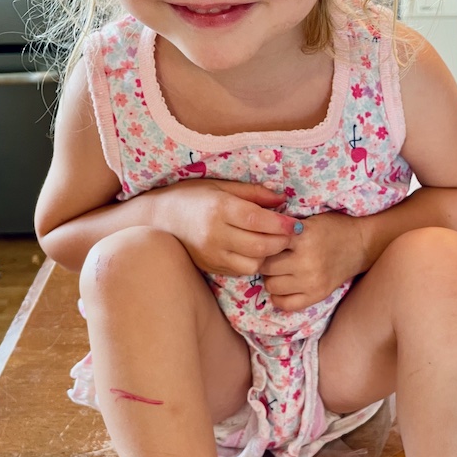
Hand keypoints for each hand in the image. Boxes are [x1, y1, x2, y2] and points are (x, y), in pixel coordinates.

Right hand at [151, 180, 297, 276]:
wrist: (160, 218)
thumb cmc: (193, 195)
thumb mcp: (222, 186)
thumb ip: (254, 193)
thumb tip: (283, 199)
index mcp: (219, 209)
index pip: (257, 221)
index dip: (281, 224)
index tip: (296, 223)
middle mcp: (215, 235)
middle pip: (259, 246)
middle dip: (281, 242)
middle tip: (290, 234)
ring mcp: (212, 255)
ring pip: (253, 264)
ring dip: (268, 255)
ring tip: (272, 242)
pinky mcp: (211, 267)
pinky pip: (241, 271)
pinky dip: (253, 262)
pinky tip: (255, 250)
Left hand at [260, 212, 364, 311]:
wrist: (360, 243)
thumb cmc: (331, 227)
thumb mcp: (307, 221)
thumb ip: (282, 229)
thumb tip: (252, 236)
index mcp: (303, 237)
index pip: (266, 245)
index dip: (260, 244)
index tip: (262, 243)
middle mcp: (307, 261)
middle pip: (265, 267)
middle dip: (264, 262)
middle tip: (272, 257)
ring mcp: (312, 281)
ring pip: (272, 286)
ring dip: (272, 278)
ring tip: (280, 271)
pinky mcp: (318, 295)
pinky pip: (285, 304)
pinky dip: (280, 297)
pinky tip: (285, 286)